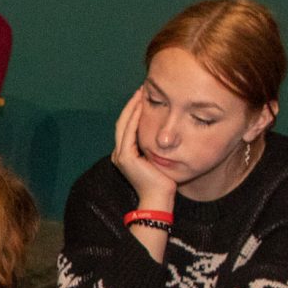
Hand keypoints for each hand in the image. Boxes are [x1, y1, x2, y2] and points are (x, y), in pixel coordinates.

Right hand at [111, 90, 176, 213]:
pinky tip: (141, 105)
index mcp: (125, 154)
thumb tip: (167, 134)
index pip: (127, 127)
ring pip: (124, 124)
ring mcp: (120, 155)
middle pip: (123, 122)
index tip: (144, 96)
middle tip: (141, 88)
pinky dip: (134, 117)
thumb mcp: (159, 160)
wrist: (158, 199)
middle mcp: (119, 154)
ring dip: (132, 107)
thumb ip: (157, 148)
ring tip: (141, 92)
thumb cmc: (163, 183)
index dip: (134, 110)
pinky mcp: (126, 157)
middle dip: (132, 104)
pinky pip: (129, 132)